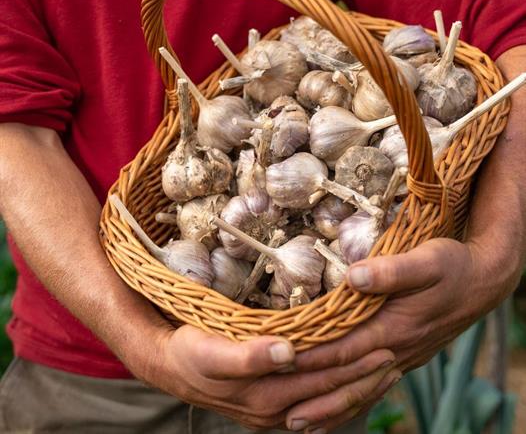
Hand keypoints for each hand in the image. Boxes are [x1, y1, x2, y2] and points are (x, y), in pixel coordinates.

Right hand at [132, 323, 398, 430]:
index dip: (351, 362)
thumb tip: (288, 352)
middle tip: (394, 356)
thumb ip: (249, 356)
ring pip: (327, 402)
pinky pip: (314, 405)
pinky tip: (352, 386)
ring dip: (357, 387)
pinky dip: (338, 396)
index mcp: (266, 394)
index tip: (381, 345)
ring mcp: (275, 411)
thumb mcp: (212, 353)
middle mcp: (276, 409)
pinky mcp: (272, 406)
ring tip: (386, 371)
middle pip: (330, 393)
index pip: (321, 377)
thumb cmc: (192, 353)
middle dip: (363, 376)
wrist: (173, 367)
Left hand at [290, 237, 519, 432]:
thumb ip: (392, 271)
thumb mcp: (426, 261)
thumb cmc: (452, 266)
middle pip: (348, 380)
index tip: (280, 364)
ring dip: (330, 409)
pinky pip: (374, 387)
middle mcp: (396, 350)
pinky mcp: (406, 356)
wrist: (482, 281)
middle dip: (312, 396)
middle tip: (277, 413)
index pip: (344, 349)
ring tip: (300, 425)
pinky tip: (338, 410)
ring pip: (361, 391)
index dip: (311, 358)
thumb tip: (355, 277)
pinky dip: (353, 403)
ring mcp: (402, 357)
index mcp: (395, 327)